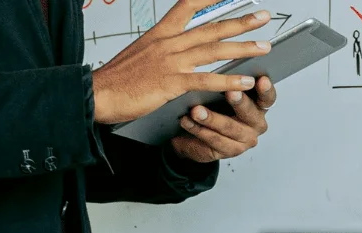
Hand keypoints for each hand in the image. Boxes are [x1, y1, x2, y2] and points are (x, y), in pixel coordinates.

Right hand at [91, 1, 272, 124]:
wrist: (98, 94)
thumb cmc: (116, 79)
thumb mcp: (139, 54)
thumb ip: (160, 50)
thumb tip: (173, 52)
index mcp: (160, 33)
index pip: (188, 4)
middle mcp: (168, 43)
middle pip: (211, 27)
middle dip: (240, 21)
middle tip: (262, 17)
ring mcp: (170, 62)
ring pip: (213, 50)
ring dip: (242, 48)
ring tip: (263, 46)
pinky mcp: (170, 83)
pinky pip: (206, 80)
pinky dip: (228, 80)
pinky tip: (245, 81)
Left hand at [170, 77, 276, 162]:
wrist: (195, 135)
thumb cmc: (212, 107)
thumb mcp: (222, 92)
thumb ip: (229, 81)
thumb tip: (225, 59)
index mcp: (259, 106)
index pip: (268, 98)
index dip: (266, 90)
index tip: (261, 80)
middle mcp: (256, 124)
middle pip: (250, 113)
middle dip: (239, 102)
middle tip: (230, 92)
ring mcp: (244, 140)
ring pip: (229, 128)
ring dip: (211, 118)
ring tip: (196, 109)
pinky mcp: (228, 152)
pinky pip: (213, 141)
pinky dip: (198, 130)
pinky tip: (186, 121)